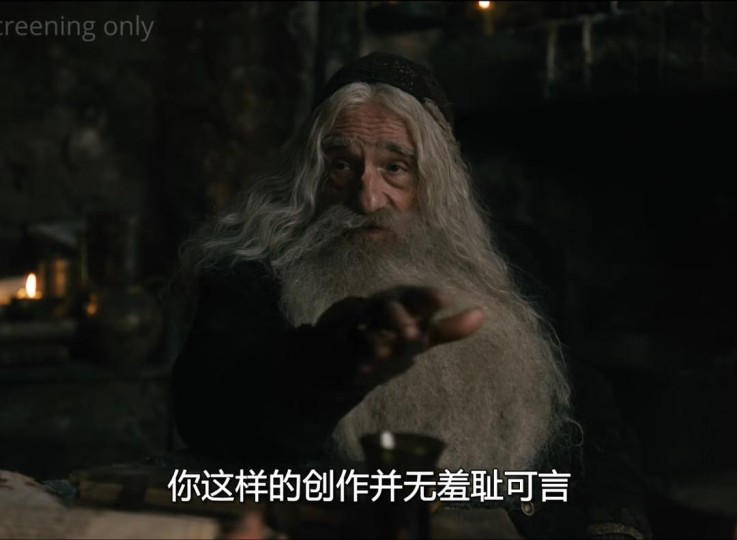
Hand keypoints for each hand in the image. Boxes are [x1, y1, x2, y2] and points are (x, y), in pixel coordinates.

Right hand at [316, 286, 483, 387]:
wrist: (344, 352)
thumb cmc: (389, 338)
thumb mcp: (421, 336)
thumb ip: (449, 328)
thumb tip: (482, 314)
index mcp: (400, 305)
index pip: (415, 297)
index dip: (428, 297)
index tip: (446, 299)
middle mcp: (378, 311)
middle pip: (388, 308)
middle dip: (399, 319)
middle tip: (413, 334)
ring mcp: (357, 328)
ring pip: (367, 330)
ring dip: (375, 341)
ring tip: (385, 353)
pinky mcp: (340, 346)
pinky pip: (348, 352)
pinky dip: (355, 361)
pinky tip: (363, 371)